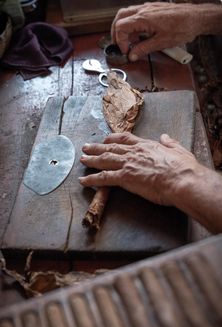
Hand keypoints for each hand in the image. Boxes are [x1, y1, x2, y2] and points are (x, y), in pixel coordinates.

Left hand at [79, 132, 197, 205]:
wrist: (181, 179)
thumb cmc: (182, 168)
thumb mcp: (179, 150)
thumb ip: (170, 142)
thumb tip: (165, 136)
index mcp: (146, 145)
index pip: (125, 138)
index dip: (113, 138)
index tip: (105, 139)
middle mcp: (134, 153)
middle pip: (110, 148)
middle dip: (96, 147)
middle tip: (86, 147)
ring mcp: (128, 164)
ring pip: (104, 160)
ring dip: (91, 160)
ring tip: (82, 160)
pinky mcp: (125, 177)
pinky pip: (104, 178)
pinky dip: (92, 179)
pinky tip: (83, 181)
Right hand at [111, 2, 218, 60]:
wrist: (195, 18)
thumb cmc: (182, 27)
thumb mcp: (161, 43)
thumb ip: (144, 49)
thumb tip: (132, 55)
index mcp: (143, 18)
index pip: (121, 27)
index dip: (120, 41)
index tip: (126, 51)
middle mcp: (143, 10)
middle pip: (120, 18)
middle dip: (117, 33)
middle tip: (120, 45)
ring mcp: (148, 8)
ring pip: (126, 14)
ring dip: (124, 28)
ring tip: (130, 42)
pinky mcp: (152, 9)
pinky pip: (136, 14)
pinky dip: (133, 25)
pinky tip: (139, 35)